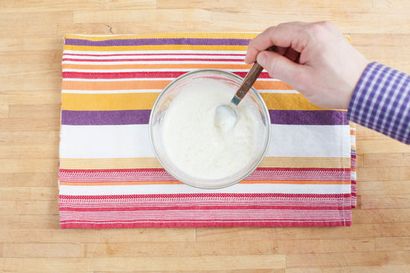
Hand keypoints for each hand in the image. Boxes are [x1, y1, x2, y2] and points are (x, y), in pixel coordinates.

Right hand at [245, 21, 368, 108]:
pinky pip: (303, 41)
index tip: (249, 60)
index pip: (274, 33)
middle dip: (268, 49)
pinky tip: (292, 67)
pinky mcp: (328, 39)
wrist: (365, 89)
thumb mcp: (301, 80)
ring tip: (279, 71)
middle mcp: (318, 28)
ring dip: (281, 52)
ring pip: (292, 37)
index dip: (257, 46)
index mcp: (310, 35)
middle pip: (282, 32)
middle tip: (259, 66)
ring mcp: (324, 32)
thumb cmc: (336, 87)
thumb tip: (262, 57)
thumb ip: (277, 66)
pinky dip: (293, 52)